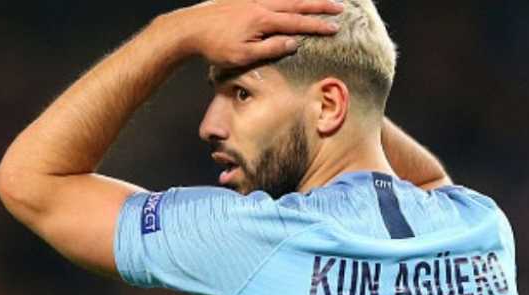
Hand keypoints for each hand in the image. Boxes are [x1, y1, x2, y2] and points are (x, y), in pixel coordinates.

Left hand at [165, 0, 343, 67]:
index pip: (297, 22)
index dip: (317, 25)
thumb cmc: (215, 46)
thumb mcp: (244, 55)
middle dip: (319, 5)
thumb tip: (294, 43)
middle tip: (339, 7)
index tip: (335, 28)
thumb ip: (271, 48)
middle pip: (296, 3)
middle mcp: (260, 5)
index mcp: (263, 20)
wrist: (189, 29)